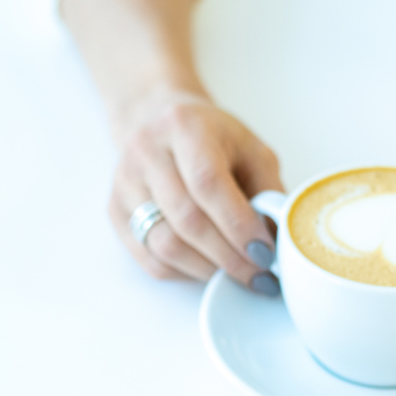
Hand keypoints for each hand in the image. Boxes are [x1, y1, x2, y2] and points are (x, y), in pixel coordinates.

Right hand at [109, 88, 282, 292]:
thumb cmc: (212, 138)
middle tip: (259, 275)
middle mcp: (147, 152)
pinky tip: (208, 268)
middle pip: (187, 220)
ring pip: (165, 245)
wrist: (157, 118)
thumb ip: (268, 189)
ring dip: (207, 270)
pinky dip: (184, 272)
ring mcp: (125, 183)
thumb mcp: (251, 149)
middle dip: (228, 257)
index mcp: (184, 127)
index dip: (238, 225)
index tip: (265, 253)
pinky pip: (150, 258)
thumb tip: (279, 241)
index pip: (208, 184)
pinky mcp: (115, 211)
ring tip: (237, 276)